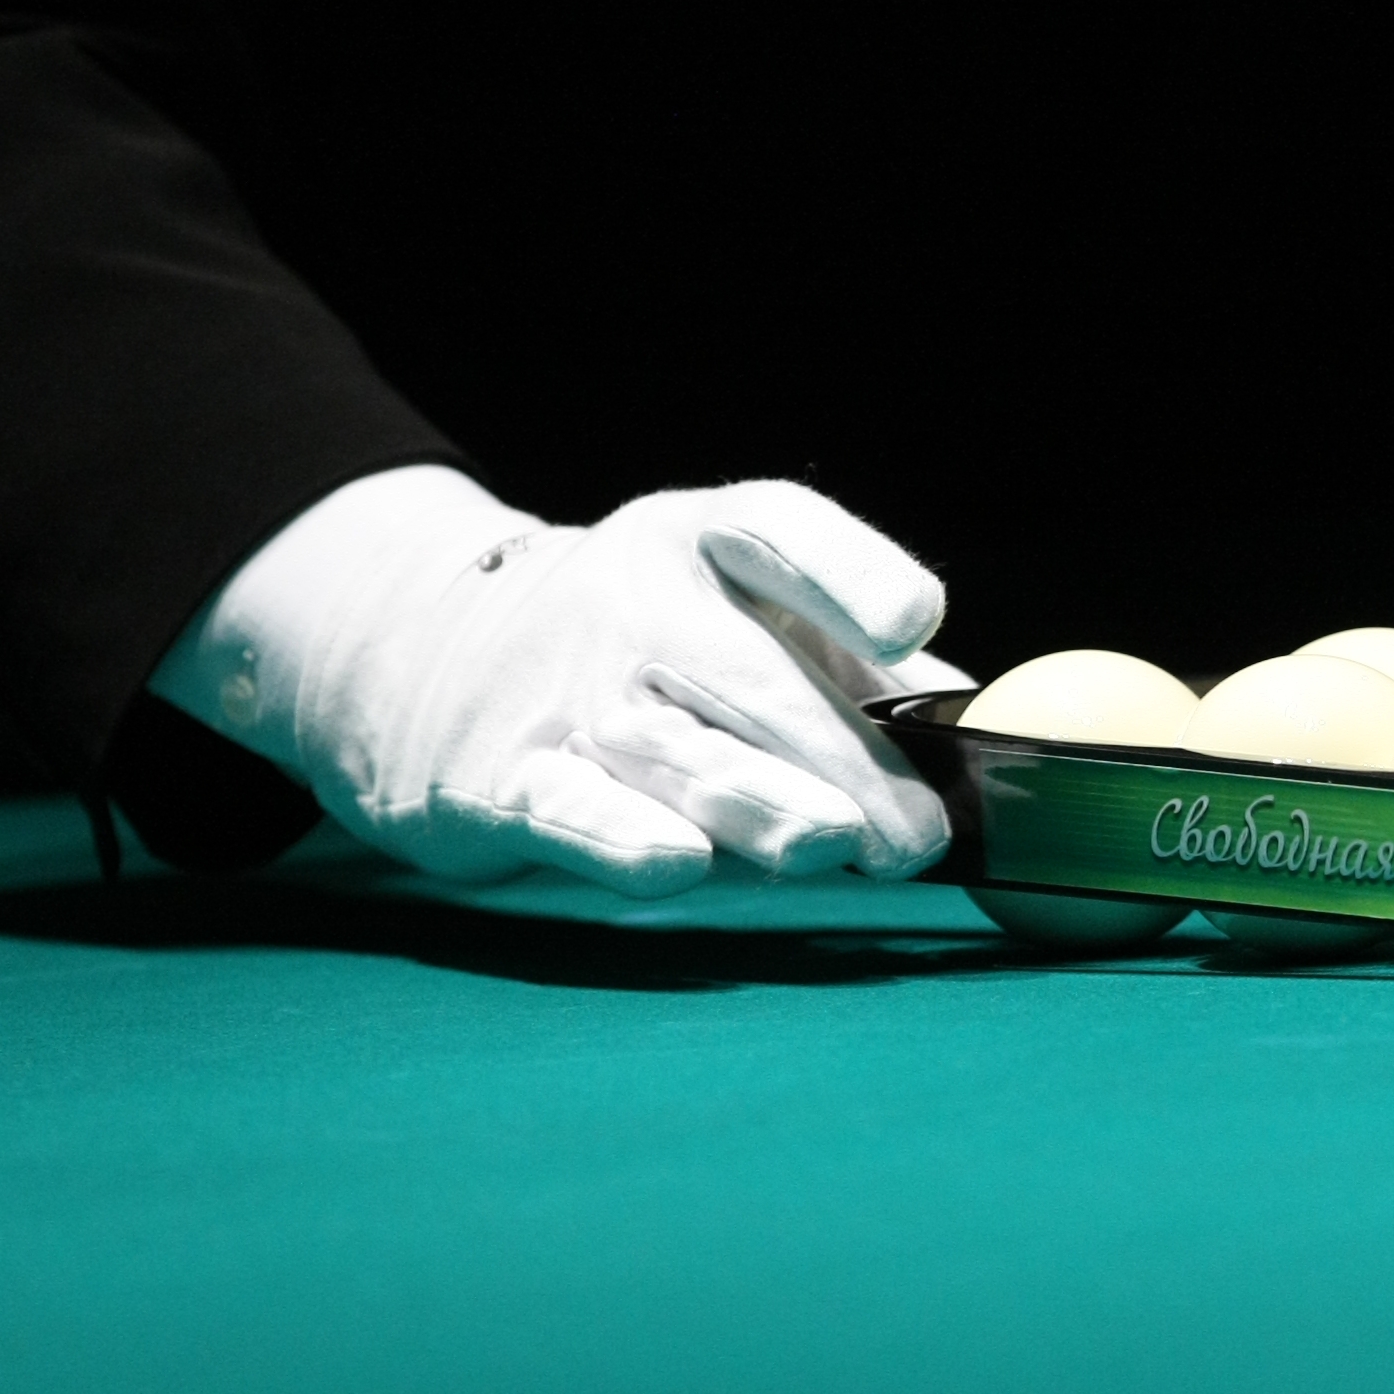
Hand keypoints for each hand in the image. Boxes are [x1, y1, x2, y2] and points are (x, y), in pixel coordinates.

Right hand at [149, 466, 960, 894]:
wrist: (420, 656)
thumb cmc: (639, 648)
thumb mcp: (732, 612)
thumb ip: (845, 666)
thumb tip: (973, 733)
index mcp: (700, 538)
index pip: (783, 531)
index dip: (854, 574)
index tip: (916, 625)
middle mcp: (629, 599)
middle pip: (747, 674)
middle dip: (841, 759)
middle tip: (914, 835)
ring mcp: (560, 687)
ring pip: (672, 751)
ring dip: (759, 803)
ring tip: (829, 844)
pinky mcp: (500, 776)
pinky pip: (571, 811)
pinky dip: (623, 838)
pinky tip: (681, 862)